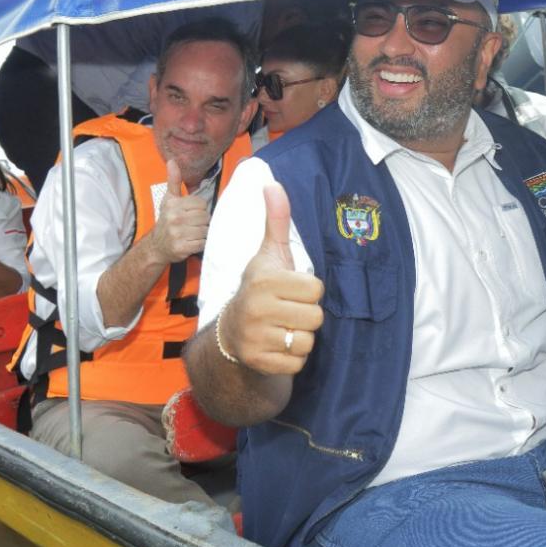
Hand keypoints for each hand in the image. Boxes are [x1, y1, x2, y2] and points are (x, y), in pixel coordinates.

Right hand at [149, 159, 210, 263]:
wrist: (156, 246)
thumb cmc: (166, 220)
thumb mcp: (169, 199)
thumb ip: (174, 180)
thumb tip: (172, 161)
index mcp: (173, 204)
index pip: (202, 204)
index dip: (199, 209)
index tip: (191, 213)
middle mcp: (174, 218)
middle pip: (205, 217)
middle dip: (202, 221)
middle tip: (193, 225)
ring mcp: (178, 234)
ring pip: (205, 230)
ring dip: (203, 233)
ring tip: (193, 233)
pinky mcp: (182, 248)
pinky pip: (203, 243)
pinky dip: (201, 243)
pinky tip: (193, 242)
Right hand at [222, 181, 324, 375]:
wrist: (229, 333)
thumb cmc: (259, 288)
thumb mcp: (268, 255)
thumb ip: (277, 221)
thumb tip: (273, 183)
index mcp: (264, 280)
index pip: (316, 288)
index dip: (308, 290)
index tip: (290, 290)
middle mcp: (256, 308)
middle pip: (316, 317)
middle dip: (306, 315)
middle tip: (287, 311)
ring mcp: (255, 338)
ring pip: (307, 341)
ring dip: (299, 337)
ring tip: (282, 328)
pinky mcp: (259, 362)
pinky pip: (297, 363)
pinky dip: (292, 358)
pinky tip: (277, 346)